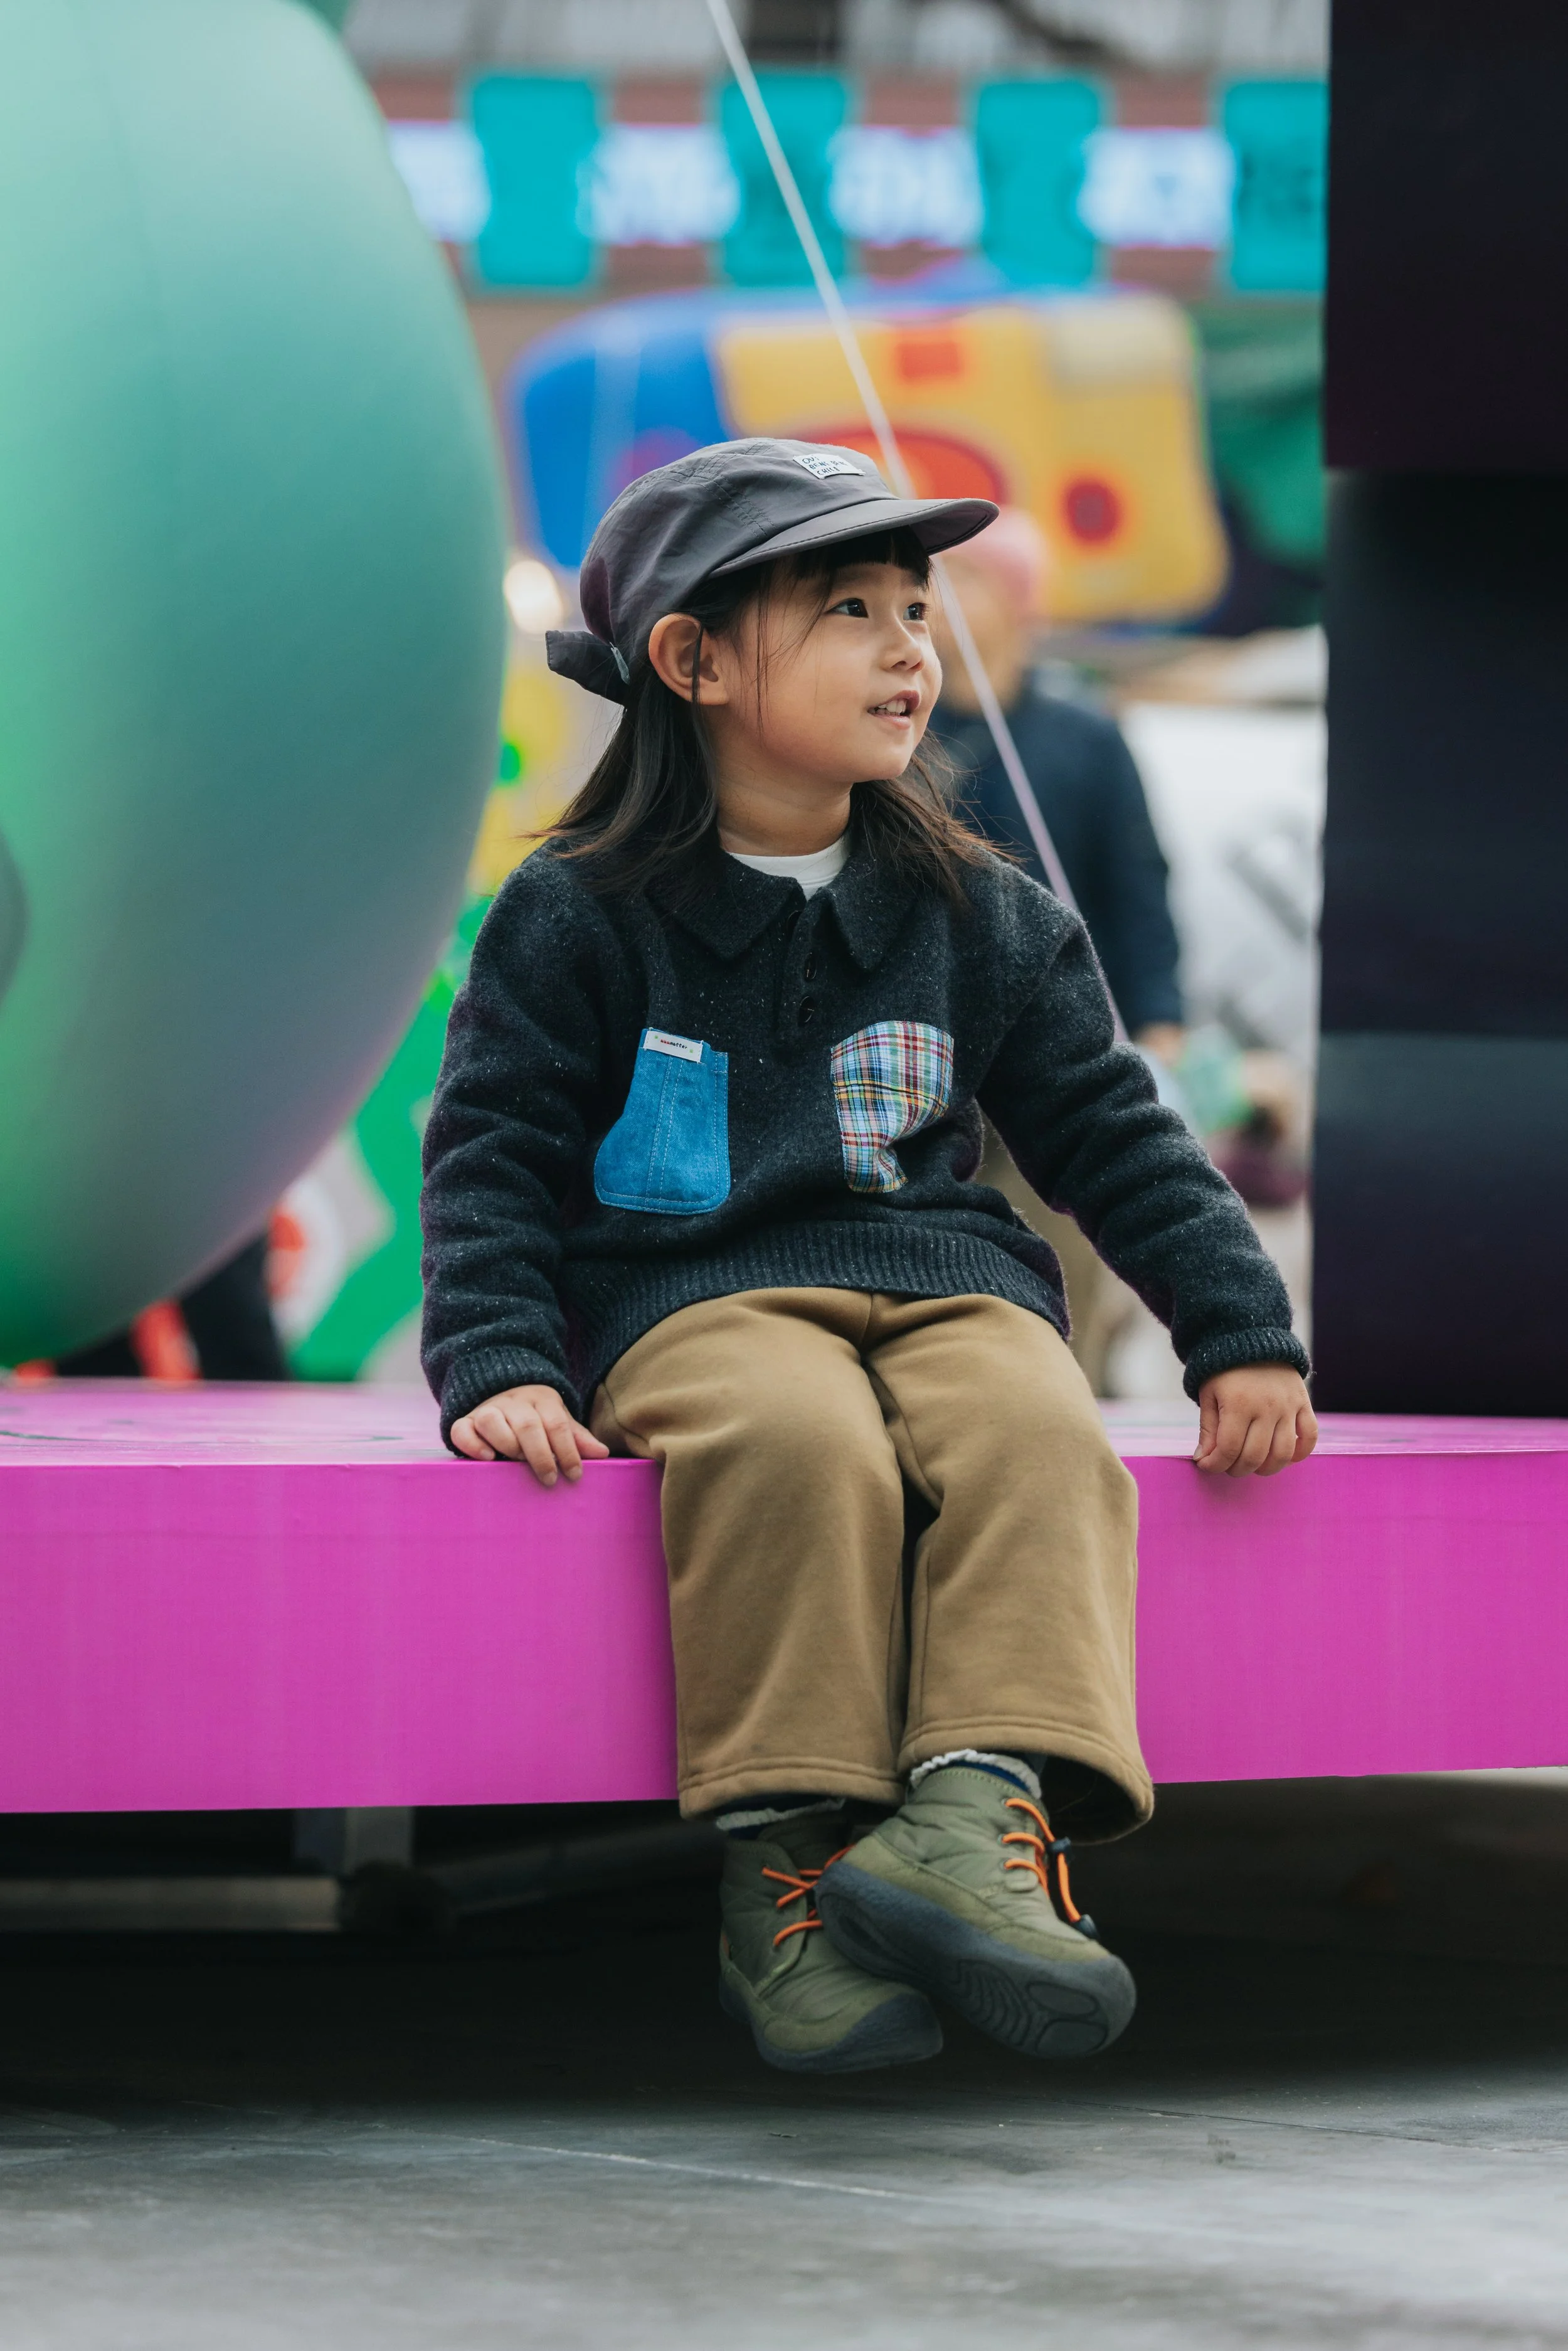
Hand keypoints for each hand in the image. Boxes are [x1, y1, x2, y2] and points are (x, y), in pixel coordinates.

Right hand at [449, 1385, 609, 1485]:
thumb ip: (576, 1437)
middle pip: (527, 1424)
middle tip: (550, 1479)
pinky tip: (488, 1459)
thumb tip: (602, 1453)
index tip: (575, 1474)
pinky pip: (462, 1430)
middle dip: (541, 1454)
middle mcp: (513, 1401)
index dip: (567, 1450)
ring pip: (492, 1421)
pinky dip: (473, 1445)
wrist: (500, 1391)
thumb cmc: (536, 1416)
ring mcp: (486, 1409)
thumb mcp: (558, 1421)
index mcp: (541, 1399)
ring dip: (508, 1444)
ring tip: (518, 1463)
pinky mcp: (465, 1421)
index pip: (556, 1423)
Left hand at [1194, 1366, 1316, 1478]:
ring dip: (1266, 1468)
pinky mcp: (1303, 1403)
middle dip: (1237, 1469)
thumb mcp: (1208, 1395)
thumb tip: (1204, 1459)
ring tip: (1253, 1464)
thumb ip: (1208, 1429)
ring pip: (1283, 1453)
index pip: (1229, 1449)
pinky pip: (1310, 1436)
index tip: (1207, 1466)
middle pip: (1255, 1456)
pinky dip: (1300, 1453)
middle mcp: (1267, 1407)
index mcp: (1238, 1404)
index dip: (1215, 1465)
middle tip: (1228, 1466)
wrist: (1251, 1338)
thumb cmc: (1223, 1370)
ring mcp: (1288, 1406)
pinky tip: (1285, 1457)